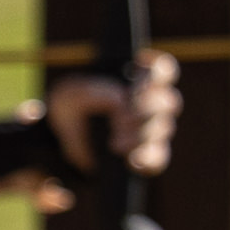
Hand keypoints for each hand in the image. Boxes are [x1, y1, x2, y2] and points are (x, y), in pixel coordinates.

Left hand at [43, 56, 179, 182]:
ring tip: (115, 142)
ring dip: (140, 135)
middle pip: (169, 101)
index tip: (137, 81)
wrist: (60, 145)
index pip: (163, 70)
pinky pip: (159, 158)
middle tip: (119, 118)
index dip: (158, 72)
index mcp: (136, 81)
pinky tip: (131, 159)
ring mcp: (152, 131)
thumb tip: (120, 99)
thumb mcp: (69, 95)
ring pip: (163, 129)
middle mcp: (151, 105)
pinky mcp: (148, 156)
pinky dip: (146, 158)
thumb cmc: (70, 110)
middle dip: (146, 109)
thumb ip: (90, 91)